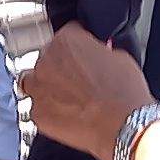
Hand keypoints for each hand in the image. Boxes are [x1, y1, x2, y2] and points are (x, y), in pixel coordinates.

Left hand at [25, 22, 154, 159]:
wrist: (123, 125)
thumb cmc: (124, 93)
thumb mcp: (119, 57)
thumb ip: (99, 51)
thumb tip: (99, 54)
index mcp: (66, 40)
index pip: (67, 34)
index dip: (79, 45)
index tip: (84, 55)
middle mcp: (46, 61)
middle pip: (48, 57)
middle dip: (61, 66)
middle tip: (80, 79)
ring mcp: (38, 88)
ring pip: (35, 82)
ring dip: (48, 86)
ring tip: (68, 97)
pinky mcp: (38, 114)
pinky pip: (37, 108)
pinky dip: (49, 110)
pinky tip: (67, 114)